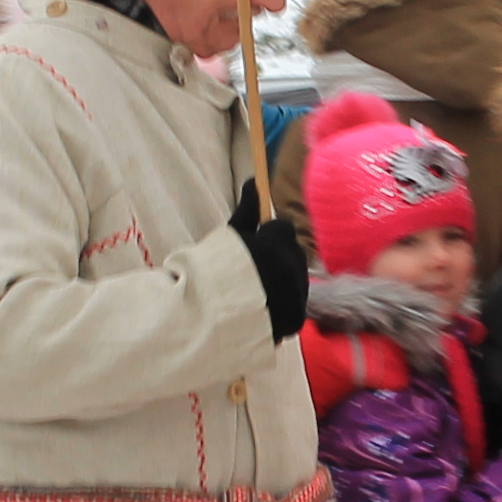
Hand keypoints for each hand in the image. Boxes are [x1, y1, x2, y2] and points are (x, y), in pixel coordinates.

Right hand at [225, 183, 307, 344]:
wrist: (203, 321)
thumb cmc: (211, 272)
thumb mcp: (229, 236)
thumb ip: (247, 210)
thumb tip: (255, 180)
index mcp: (275, 245)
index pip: (283, 228)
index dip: (266, 236)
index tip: (252, 244)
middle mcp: (291, 270)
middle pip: (294, 253)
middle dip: (279, 258)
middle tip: (252, 270)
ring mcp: (296, 297)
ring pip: (298, 280)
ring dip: (284, 282)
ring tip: (255, 292)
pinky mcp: (295, 320)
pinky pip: (295, 304)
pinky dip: (284, 305)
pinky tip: (261, 308)